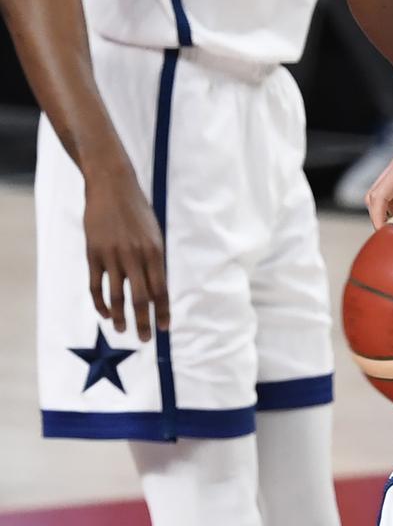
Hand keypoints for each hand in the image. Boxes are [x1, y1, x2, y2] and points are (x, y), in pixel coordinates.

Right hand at [83, 166, 166, 341]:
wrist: (112, 187)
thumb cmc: (137, 212)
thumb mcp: (154, 233)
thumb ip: (155, 260)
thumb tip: (157, 288)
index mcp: (155, 252)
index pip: (161, 290)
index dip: (164, 311)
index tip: (166, 327)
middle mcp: (135, 256)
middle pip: (141, 298)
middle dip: (144, 321)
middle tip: (145, 339)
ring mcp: (112, 256)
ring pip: (117, 296)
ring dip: (121, 317)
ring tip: (123, 331)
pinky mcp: (93, 254)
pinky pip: (96, 286)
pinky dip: (100, 303)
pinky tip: (105, 315)